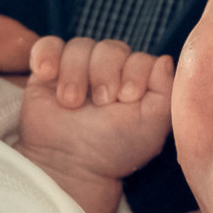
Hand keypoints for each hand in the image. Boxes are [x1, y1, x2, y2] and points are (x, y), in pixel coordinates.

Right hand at [17, 35, 174, 212]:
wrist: (67, 167)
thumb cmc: (112, 151)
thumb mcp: (151, 126)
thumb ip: (166, 90)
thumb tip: (163, 58)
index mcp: (135, 85)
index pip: (140, 58)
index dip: (134, 73)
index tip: (126, 99)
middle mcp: (108, 75)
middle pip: (110, 48)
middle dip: (105, 73)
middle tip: (100, 103)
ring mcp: (76, 72)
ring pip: (79, 46)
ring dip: (75, 72)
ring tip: (70, 103)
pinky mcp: (46, 74)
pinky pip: (47, 46)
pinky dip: (46, 54)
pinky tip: (47, 75)